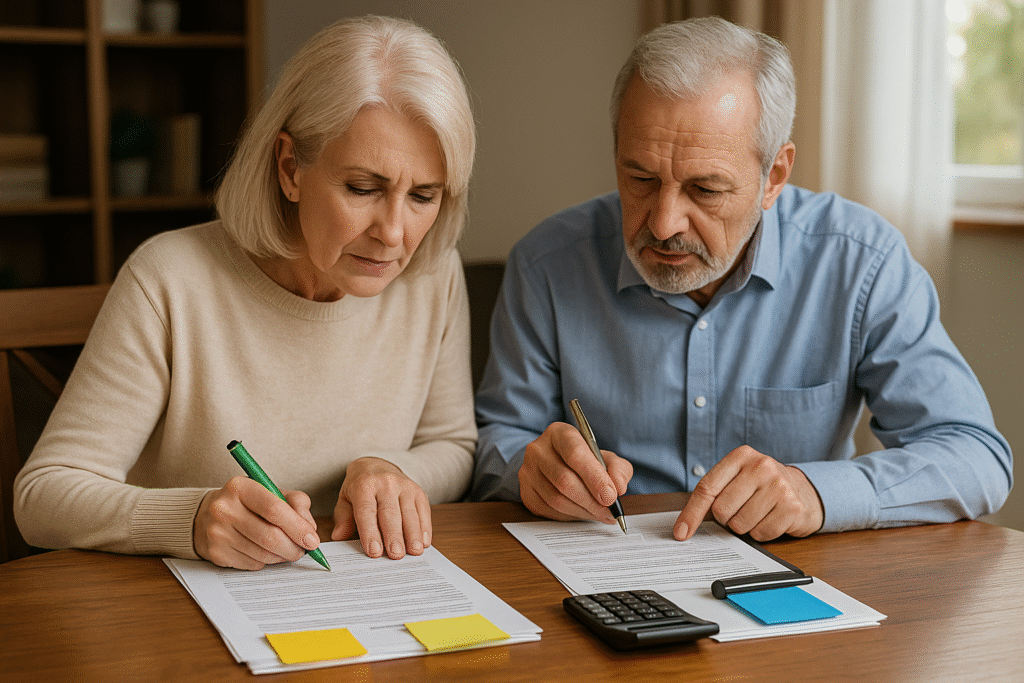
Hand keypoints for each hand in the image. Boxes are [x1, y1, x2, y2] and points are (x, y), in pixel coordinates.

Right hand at [194, 476, 319, 569]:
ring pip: (263, 554)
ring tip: (288, 550)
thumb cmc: (247, 503)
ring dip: (282, 556)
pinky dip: (267, 562)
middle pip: (270, 536)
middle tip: (305, 550)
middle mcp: (225, 509)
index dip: (298, 527)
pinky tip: (266, 552)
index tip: (313, 540)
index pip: (274, 509)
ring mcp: (218, 532)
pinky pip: (252, 564)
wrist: (207, 516)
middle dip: (294, 547)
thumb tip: (310, 529)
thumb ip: (296, 503)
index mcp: (241, 487)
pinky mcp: (216, 553)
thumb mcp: (271, 492)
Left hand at [331, 457, 430, 559]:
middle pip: (390, 513)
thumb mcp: (346, 499)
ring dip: (413, 534)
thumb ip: (343, 518)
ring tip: (414, 551)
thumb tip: (339, 536)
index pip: (367, 511)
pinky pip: (423, 510)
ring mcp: (404, 485)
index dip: (370, 532)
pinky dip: (425, 527)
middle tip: (395, 555)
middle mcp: (386, 483)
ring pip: (409, 512)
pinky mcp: (418, 490)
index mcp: (364, 485)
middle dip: (393, 535)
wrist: (378, 464)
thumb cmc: (360, 487)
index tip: (374, 551)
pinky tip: (424, 542)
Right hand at [519, 422, 631, 523]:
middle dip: (591, 501)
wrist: (557, 464)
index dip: (594, 477)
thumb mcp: (606, 457)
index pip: (575, 454)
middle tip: (609, 512)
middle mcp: (538, 450)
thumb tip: (618, 487)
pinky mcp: (525, 492)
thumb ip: (617, 469)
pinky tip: (583, 513)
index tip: (611, 496)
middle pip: (564, 480)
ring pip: (556, 499)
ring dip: (582, 511)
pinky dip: (570, 516)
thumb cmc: (585, 461)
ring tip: (600, 514)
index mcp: (559, 433)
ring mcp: (528, 471)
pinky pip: (549, 510)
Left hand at [673, 445, 823, 541]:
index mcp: (741, 456)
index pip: (707, 488)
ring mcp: (778, 486)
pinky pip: (761, 534)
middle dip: (727, 518)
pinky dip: (761, 533)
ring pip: (740, 525)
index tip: (680, 533)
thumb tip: (683, 527)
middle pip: (722, 510)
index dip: (691, 513)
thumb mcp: (737, 478)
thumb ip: (712, 494)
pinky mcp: (792, 507)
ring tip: (757, 513)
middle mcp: (761, 466)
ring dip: (744, 527)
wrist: (804, 490)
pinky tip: (770, 519)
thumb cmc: (761, 487)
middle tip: (741, 509)